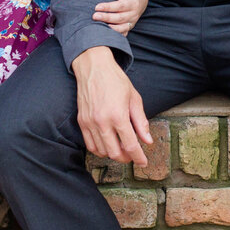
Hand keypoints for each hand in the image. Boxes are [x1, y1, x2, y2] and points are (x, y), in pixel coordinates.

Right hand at [71, 47, 152, 165]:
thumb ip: (141, 121)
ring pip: (101, 151)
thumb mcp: (134, 98)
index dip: (138, 157)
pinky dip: (99, 149)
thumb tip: (147, 141)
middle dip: (126, 158)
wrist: (93, 67)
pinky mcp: (81, 122)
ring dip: (113, 154)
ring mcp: (90, 123)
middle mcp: (102, 122)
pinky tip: (107, 144)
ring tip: (121, 148)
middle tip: (133, 155)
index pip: (130, 145)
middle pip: (115, 153)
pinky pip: (89, 144)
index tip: (143, 163)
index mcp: (118, 115)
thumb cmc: (115, 80)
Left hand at [91, 0, 148, 35]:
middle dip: (107, 18)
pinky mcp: (129, 27)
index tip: (97, 7)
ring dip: (110, 28)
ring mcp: (132, 22)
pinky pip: (122, 33)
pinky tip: (105, 33)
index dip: (108, 7)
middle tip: (94, 16)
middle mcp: (134, 13)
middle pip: (120, 18)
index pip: (120, 6)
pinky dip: (114, 35)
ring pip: (121, 28)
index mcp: (133, 2)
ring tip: (98, 26)